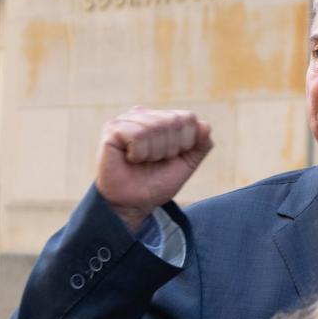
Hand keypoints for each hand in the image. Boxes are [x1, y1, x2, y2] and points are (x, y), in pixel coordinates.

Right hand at [95, 107, 212, 231]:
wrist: (133, 204)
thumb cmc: (156, 183)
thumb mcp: (186, 165)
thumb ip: (200, 145)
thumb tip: (205, 126)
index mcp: (162, 118)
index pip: (188, 118)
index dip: (185, 143)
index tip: (170, 158)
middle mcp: (144, 114)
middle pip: (173, 121)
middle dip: (169, 149)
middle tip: (154, 161)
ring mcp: (127, 120)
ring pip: (155, 127)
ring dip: (153, 153)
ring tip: (141, 161)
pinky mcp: (112, 129)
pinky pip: (137, 135)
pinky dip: (138, 154)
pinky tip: (130, 159)